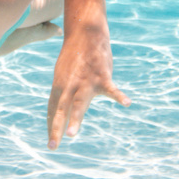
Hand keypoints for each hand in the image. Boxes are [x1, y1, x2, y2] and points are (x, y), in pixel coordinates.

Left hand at [46, 24, 129, 149]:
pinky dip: (119, 95)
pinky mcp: (101, 75)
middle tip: (52, 146)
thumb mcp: (64, 75)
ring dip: (75, 118)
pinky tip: (127, 103)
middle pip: (61, 109)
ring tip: (71, 134)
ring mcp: (85, 81)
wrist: (85, 33)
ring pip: (79, 102)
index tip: (51, 143)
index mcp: (59, 86)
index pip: (53, 109)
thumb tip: (60, 110)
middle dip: (56, 128)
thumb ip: (62, 92)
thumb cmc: (75, 57)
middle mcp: (69, 85)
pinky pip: (111, 88)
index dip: (52, 126)